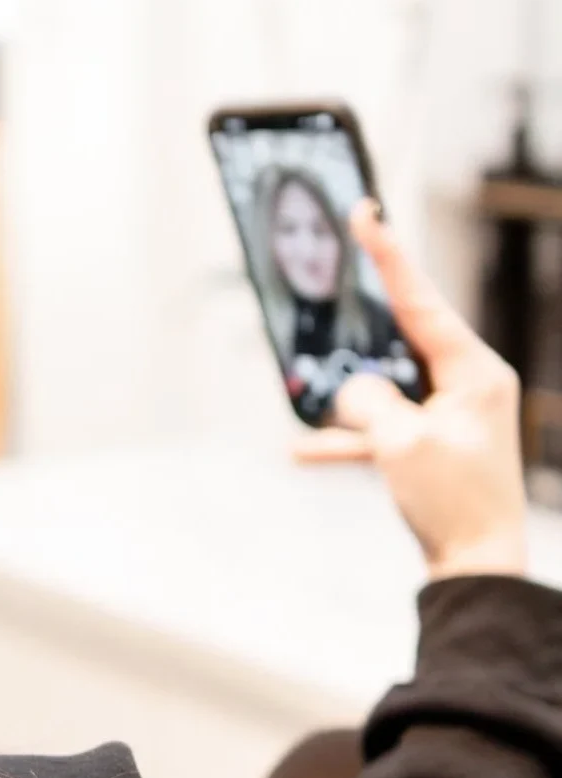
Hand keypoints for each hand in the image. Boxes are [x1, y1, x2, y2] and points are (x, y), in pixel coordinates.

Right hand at [295, 201, 526, 580]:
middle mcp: (464, 385)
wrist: (476, 565)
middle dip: (359, 347)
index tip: (367, 212)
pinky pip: (379, 430)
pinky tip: (302, 452)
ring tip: (310, 415)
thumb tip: (352, 390)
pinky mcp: (430, 444)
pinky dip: (346, 440)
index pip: (421, 301)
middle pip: (398, 343)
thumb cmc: (452, 500)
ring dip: (346, 407)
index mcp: (473, 371)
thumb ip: (366, 400)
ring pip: (383, 390)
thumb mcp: (400, 442)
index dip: (389, 255)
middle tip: (333, 324)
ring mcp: (448, 415)